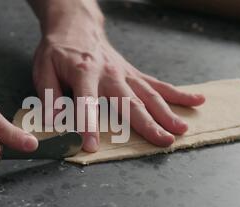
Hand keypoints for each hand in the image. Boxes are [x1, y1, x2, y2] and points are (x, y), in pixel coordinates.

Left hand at [31, 3, 204, 151]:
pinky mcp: (134, 73)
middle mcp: (110, 73)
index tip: (91, 146)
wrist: (76, 26)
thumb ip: (49, 95)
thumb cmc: (58, 50)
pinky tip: (196, 101)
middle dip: (147, 124)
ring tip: (182, 130)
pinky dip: (177, 94)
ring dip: (167, 113)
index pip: (86, 102)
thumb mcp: (43, 69)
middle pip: (130, 102)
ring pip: (150, 95)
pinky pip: (158, 84)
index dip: (88, 125)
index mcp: (84, 72)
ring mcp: (125, 74)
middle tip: (162, 142)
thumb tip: (54, 122)